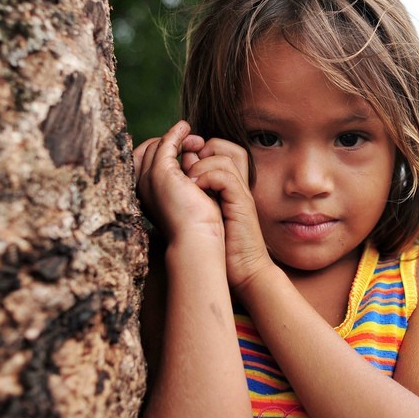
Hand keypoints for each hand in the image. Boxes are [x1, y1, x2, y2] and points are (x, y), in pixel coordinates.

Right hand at [133, 121, 223, 243]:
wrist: (196, 238)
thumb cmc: (197, 226)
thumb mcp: (187, 200)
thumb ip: (185, 184)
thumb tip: (192, 165)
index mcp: (146, 196)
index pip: (147, 164)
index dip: (165, 153)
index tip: (187, 151)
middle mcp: (142, 186)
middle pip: (149, 152)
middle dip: (170, 143)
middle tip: (194, 142)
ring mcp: (149, 178)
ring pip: (157, 146)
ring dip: (176, 138)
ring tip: (195, 138)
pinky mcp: (161, 171)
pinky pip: (166, 143)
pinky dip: (176, 133)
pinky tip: (186, 128)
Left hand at [185, 137, 277, 291]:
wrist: (243, 270)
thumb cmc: (221, 247)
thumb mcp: (203, 213)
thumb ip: (195, 192)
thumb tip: (176, 173)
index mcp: (229, 185)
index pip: (221, 150)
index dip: (200, 150)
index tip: (183, 164)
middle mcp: (238, 185)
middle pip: (226, 147)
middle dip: (202, 150)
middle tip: (186, 166)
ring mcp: (241, 192)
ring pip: (224, 157)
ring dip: (200, 166)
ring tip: (188, 182)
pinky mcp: (242, 203)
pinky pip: (226, 176)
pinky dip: (207, 178)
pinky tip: (195, 190)